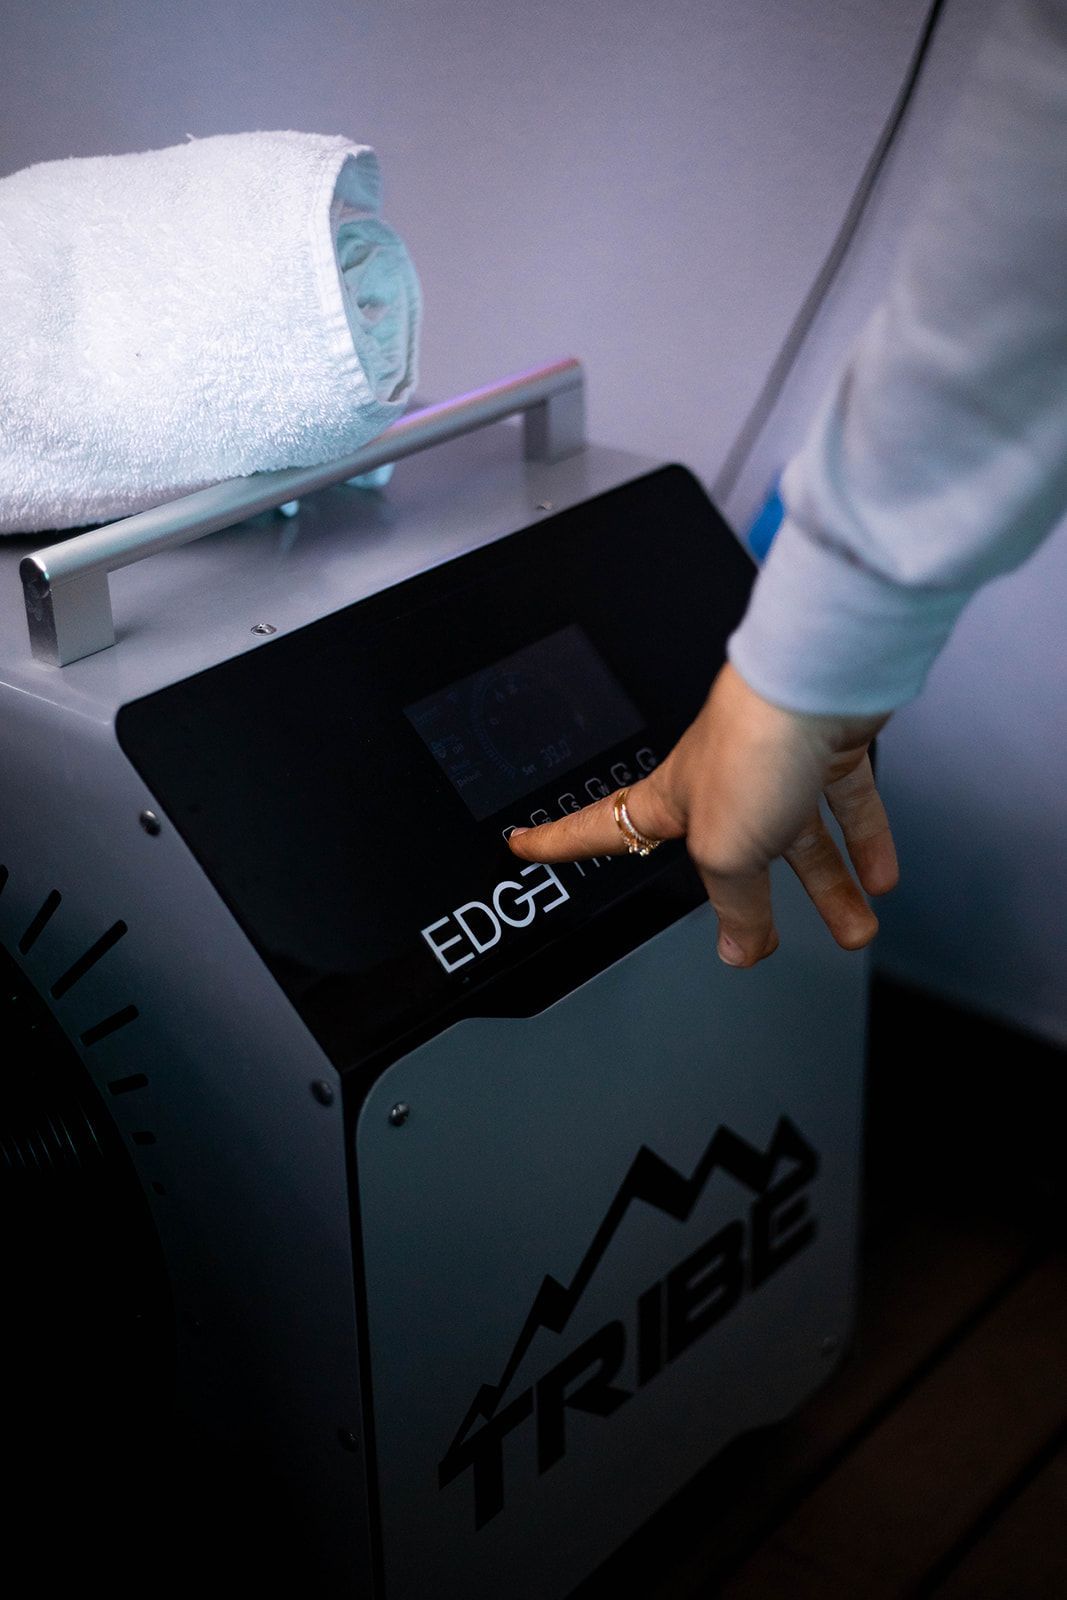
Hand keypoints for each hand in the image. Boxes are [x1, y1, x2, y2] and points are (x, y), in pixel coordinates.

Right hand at [508, 662, 898, 966]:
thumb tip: (741, 949)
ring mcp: (772, 765)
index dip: (560, 843)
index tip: (525, 845)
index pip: (602, 830)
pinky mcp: (824, 749)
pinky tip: (879, 875)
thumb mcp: (728, 850)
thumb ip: (736, 906)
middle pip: (733, 857)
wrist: (817, 683)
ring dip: (830, 889)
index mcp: (670, 801)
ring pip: (801, 839)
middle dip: (755, 904)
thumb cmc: (753, 745)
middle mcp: (719, 782)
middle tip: (762, 939)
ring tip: (855, 929)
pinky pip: (845, 806)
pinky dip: (864, 843)